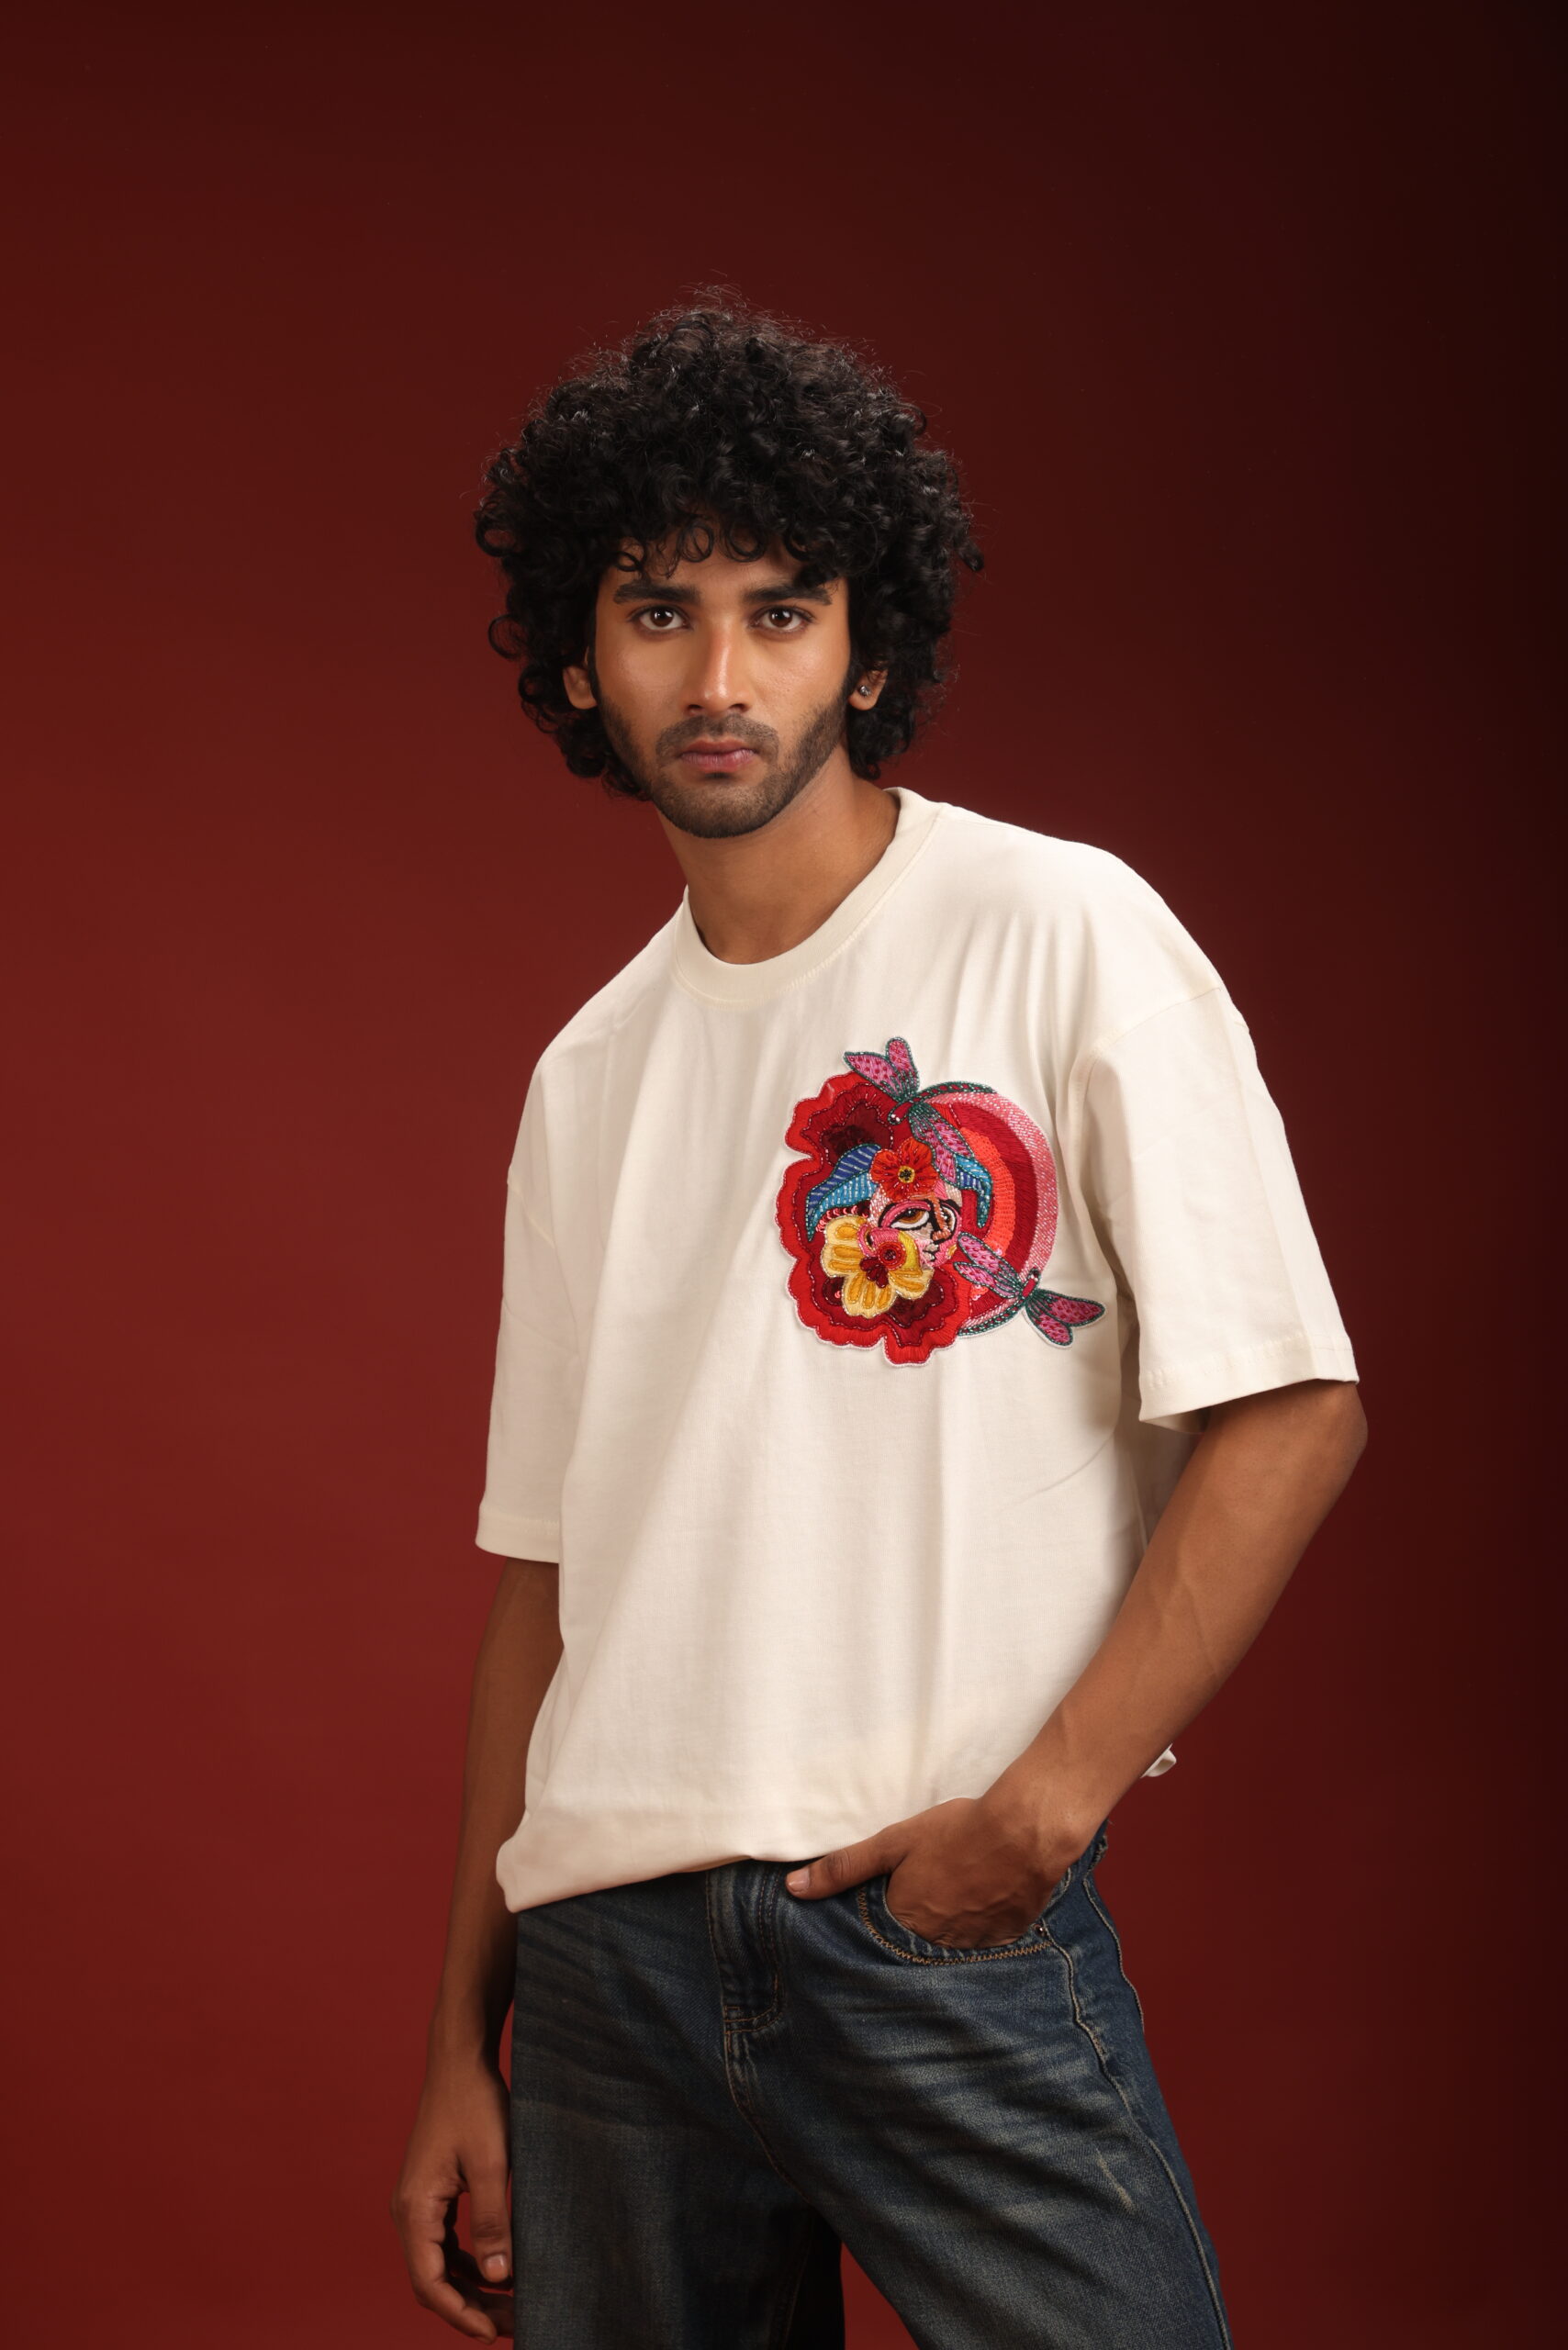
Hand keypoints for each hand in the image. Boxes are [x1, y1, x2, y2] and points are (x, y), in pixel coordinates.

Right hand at [391, 2054, 513, 2339]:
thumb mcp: (493, 2164)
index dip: (461, 2314)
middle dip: (470, 2308)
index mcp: (415, 2208)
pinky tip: (500, 2271)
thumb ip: (494, 2222)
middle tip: (513, 2325)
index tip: (494, 2334)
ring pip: (440, 2265)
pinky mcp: (432, 2194)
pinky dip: (470, 2264)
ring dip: (471, 2288)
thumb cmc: (476, 2105)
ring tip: (511, 2306)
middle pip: (433, 2280)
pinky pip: (445, 2244)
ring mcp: (418, 2203)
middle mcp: (409, 2211)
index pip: (430, 2283)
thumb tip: (500, 2277)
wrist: (461, 2061)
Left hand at [784, 1794, 1079, 1947]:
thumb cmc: (956, 1832)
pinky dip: (980, 1924)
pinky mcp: (1006, 1939)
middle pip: (917, 1942)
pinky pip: (985, 1940)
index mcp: (905, 1923)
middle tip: (931, 1890)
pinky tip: (985, 1897)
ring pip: (951, 1944)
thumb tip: (793, 1888)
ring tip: (957, 1891)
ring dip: (948, 1926)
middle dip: (917, 1924)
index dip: (885, 1917)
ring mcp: (975, 1946)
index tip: (894, 1899)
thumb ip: (843, 1867)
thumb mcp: (892, 1843)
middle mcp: (937, 1945)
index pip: (881, 1937)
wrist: (1024, 1832)